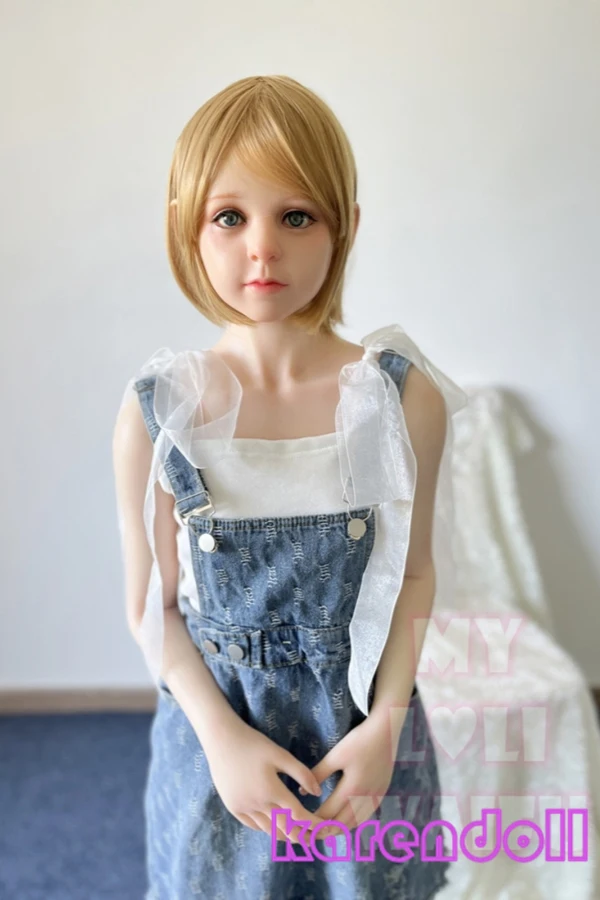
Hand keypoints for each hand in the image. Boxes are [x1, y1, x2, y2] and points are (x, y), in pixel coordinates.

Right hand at [205, 716, 328, 843]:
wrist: (221, 740)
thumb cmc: (253, 744)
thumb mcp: (280, 754)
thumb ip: (301, 773)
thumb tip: (318, 792)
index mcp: (272, 790)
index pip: (299, 816)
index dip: (314, 824)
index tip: (326, 827)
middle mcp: (257, 804)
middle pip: (285, 829)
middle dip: (303, 835)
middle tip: (316, 837)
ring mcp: (243, 808)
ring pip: (269, 831)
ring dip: (286, 835)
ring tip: (299, 836)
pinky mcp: (233, 808)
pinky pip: (253, 826)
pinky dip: (267, 829)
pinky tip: (274, 826)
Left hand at [303, 711, 404, 833]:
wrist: (386, 731)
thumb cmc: (358, 741)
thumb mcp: (335, 756)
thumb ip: (318, 774)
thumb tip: (301, 792)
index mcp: (352, 789)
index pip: (329, 814)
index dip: (314, 822)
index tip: (303, 825)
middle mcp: (365, 798)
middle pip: (343, 823)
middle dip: (326, 830)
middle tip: (311, 834)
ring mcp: (376, 797)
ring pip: (356, 822)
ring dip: (341, 829)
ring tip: (326, 830)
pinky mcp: (382, 793)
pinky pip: (367, 815)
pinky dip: (355, 822)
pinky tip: (346, 820)